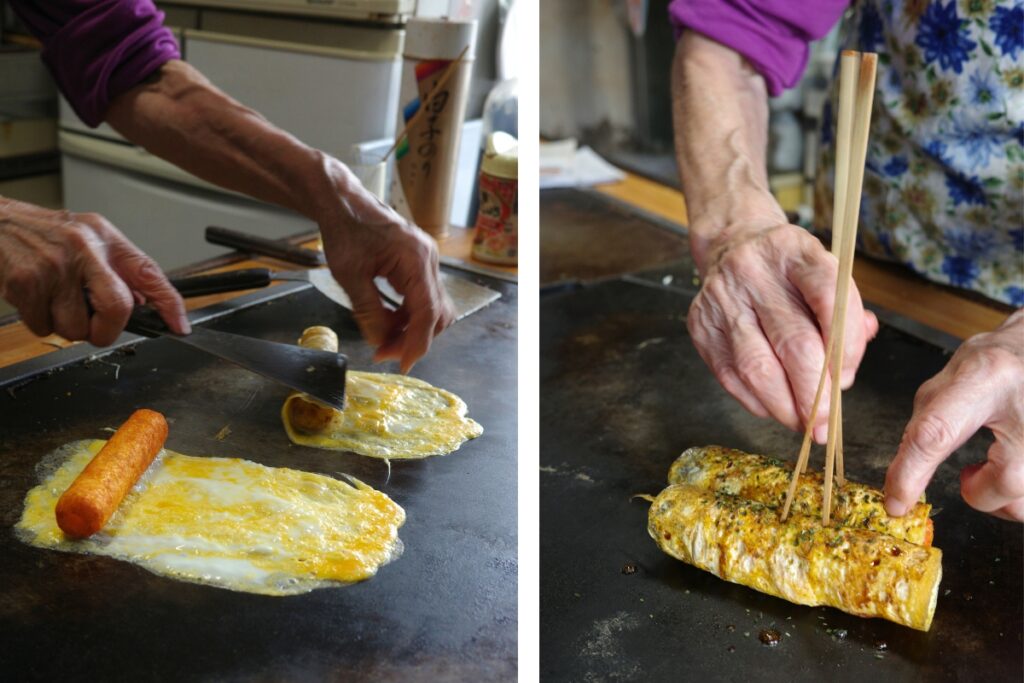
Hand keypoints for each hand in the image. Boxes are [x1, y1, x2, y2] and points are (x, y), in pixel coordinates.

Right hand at [0, 198, 189, 345]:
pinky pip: (43, 327)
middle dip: (107, 330)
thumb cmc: (40, 233)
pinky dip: (39, 322)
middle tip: (96, 328)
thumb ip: (115, 267)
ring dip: (65, 326)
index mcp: (104, 237)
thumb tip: (142, 303)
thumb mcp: (86, 237)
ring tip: (52, 300)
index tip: (179, 326)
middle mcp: (83, 248)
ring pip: (76, 327)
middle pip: (117, 308)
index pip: (149, 272)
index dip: (170, 304)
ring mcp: (54, 266)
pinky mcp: (25, 282)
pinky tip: (33, 298)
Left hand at [318, 163, 453, 372]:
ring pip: (433, 307)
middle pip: (437, 313)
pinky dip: (408, 314)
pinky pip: (423, 296)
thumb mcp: (350, 276)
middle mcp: (428, 259)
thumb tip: (381, 342)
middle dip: (414, 338)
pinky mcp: (419, 263)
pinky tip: (388, 321)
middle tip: (385, 352)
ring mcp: (427, 260)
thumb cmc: (345, 229)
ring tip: (383, 339)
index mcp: (415, 259)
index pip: (428, 313)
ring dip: (412, 328)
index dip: (417, 343)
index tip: (403, 364)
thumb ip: (369, 312)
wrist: (343, 202)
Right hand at [687, 221, 877, 438]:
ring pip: (757, 368)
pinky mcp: (700, 324)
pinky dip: (755, 401)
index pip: (829, 297)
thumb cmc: (789, 271)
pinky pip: (729, 375)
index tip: (847, 378)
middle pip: (793, 343)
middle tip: (824, 421)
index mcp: (795, 251)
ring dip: (784, 406)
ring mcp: (722, 298)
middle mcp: (754, 271)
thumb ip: (846, 317)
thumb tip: (846, 371)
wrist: (733, 245)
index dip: (847, 346)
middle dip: (814, 394)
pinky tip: (772, 406)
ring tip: (801, 422)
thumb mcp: (824, 274)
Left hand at [885, 311, 1023, 520]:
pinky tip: (1012, 467)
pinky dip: (1017, 494)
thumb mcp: (952, 380)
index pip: (938, 432)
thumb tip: (904, 473)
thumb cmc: (997, 363)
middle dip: (981, 494)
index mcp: (986, 379)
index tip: (896, 502)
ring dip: (1003, 497)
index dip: (912, 472)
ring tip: (996, 467)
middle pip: (1008, 480)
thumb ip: (926, 422)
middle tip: (970, 476)